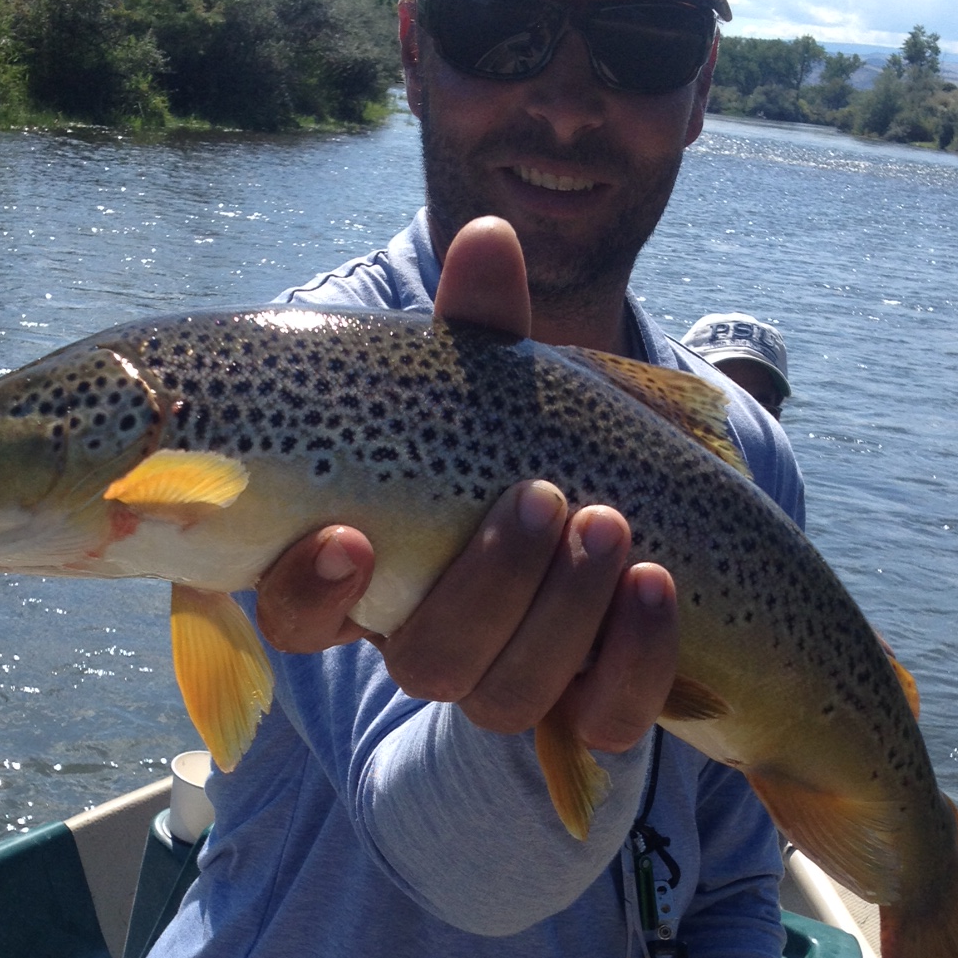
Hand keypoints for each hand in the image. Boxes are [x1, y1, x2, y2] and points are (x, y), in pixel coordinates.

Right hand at [253, 217, 678, 754]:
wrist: (644, 538)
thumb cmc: (526, 457)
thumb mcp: (502, 391)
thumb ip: (483, 333)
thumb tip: (491, 238)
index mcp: (373, 575)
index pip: (299, 616)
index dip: (310, 592)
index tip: (348, 537)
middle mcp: (429, 643)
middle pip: (426, 663)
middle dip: (487, 583)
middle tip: (540, 497)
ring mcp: (510, 685)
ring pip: (509, 694)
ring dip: (563, 609)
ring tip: (610, 524)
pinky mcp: (592, 711)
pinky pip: (606, 719)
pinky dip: (635, 656)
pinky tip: (658, 585)